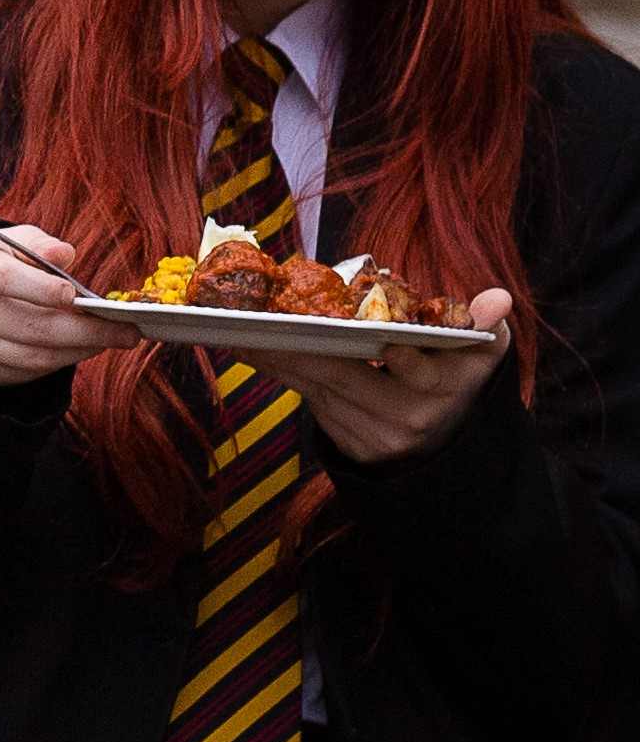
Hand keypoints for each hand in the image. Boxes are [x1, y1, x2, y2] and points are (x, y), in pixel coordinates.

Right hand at [0, 224, 139, 387]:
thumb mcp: (12, 242)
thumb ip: (40, 245)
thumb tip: (64, 254)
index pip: (3, 278)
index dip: (40, 288)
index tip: (76, 296)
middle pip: (30, 325)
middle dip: (86, 331)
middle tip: (126, 331)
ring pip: (34, 355)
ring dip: (80, 350)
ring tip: (112, 339)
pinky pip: (28, 372)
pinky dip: (62, 362)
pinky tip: (82, 348)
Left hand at [272, 286, 516, 465]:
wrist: (444, 443)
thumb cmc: (457, 377)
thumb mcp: (479, 354)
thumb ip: (484, 324)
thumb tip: (499, 299)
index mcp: (448, 389)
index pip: (422, 376)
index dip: (400, 359)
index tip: (381, 341)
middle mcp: (411, 416)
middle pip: (351, 379)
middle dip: (307, 350)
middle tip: (269, 322)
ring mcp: (376, 434)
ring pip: (320, 391)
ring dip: (279, 360)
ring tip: (242, 331)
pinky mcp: (348, 442)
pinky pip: (308, 403)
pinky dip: (280, 373)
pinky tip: (251, 350)